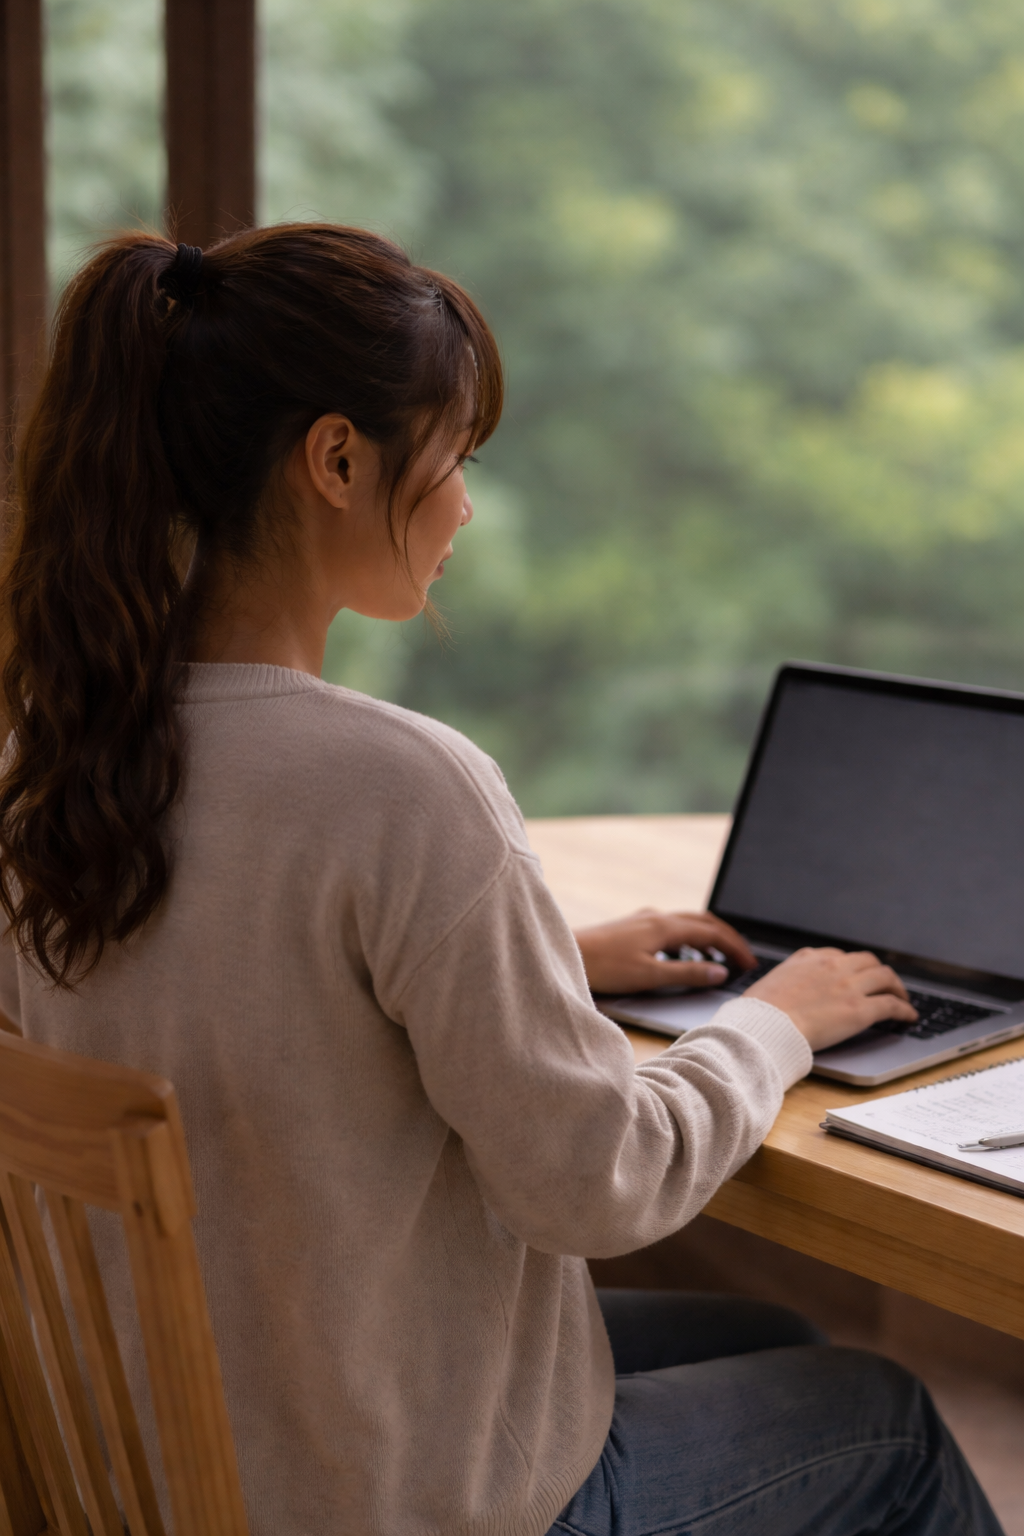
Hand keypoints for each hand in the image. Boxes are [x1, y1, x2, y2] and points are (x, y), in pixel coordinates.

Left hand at [573, 908, 756, 994]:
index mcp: (665, 926)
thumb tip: (720, 972)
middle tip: (743, 958)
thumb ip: (687, 974)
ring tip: (719, 958)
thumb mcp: (650, 975)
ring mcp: (644, 920)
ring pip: (687, 923)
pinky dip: (688, 940)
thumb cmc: (604, 967)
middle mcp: (657, 917)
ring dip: (708, 938)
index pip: (712, 933)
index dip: (735, 948)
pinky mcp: (632, 927)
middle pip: (703, 922)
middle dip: (727, 938)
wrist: (566, 953)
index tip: (750, 965)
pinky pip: (671, 928)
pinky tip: (683, 957)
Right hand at [747, 947, 916, 1051]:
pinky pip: (891, 1005)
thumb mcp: (772, 980)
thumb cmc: (761, 1011)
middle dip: (879, 972)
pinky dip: (904, 1009)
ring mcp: (849, 987)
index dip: (853, 967)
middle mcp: (833, 966)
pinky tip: (909, 1016)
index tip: (857, 976)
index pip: (840, 956)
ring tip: (902, 998)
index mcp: (810, 958)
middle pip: (868, 961)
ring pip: (885, 977)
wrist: (765, 1025)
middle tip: (885, 984)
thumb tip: (790, 987)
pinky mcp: (860, 1011)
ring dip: (897, 987)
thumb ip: (789, 977)